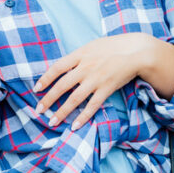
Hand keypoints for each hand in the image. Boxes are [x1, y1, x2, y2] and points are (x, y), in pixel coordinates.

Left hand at [34, 33, 157, 129]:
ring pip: (75, 98)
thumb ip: (77, 57)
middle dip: (48, 99)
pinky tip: (75, 126)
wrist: (136, 51)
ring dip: (62, 112)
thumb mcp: (91, 46)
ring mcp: (96, 79)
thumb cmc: (113, 47)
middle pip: (62, 85)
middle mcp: (86, 67)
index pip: (57, 68)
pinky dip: (83, 117)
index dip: (45, 79)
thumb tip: (62, 69)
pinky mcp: (107, 89)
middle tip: (38, 110)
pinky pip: (92, 105)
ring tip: (52, 122)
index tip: (36, 89)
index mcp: (80, 54)